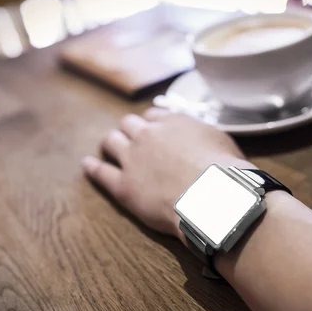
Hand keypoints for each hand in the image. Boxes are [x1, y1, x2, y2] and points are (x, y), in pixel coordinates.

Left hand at [82, 109, 253, 242]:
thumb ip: (202, 135)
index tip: (152, 128)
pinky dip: (93, 167)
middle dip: (130, 129)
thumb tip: (199, 139)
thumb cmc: (224, 169)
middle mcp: (148, 134)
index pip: (153, 115)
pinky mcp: (123, 185)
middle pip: (129, 124)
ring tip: (109, 147)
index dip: (151, 122)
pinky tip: (88, 164)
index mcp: (172, 122)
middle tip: (131, 138)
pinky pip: (101, 172)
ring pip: (112, 141)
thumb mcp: (220, 140)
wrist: (211, 195)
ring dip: (111, 142)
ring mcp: (132, 159)